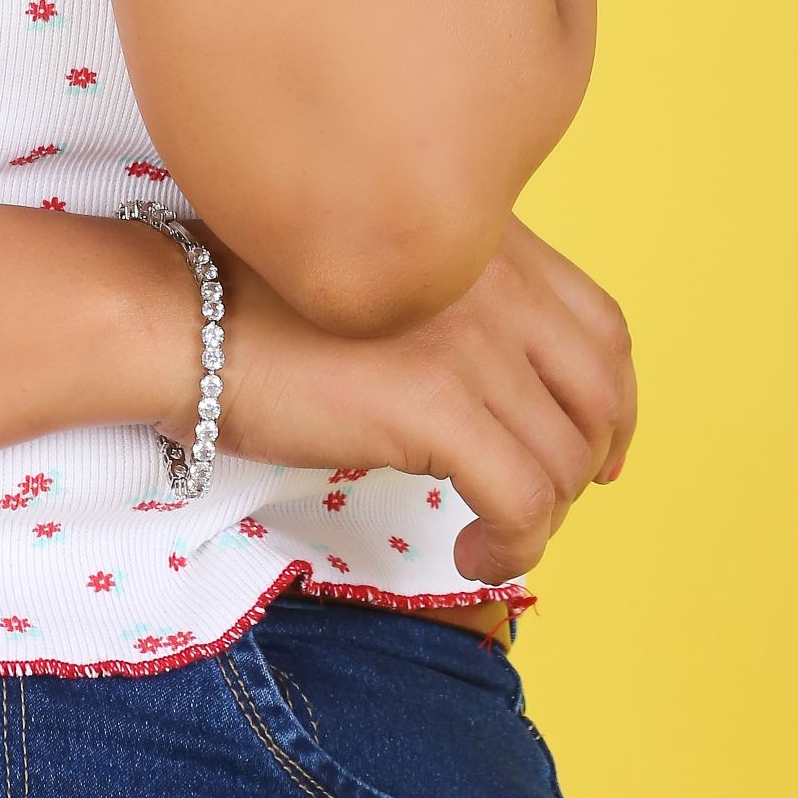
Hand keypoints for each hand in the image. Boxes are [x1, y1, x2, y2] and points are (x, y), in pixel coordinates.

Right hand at [160, 217, 636, 586]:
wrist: (183, 316)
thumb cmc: (251, 299)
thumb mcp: (374, 273)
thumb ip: (442, 297)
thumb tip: (488, 378)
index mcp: (481, 244)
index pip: (601, 323)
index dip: (614, 398)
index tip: (595, 445)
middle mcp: (492, 282)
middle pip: (601, 392)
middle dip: (592, 463)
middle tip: (553, 505)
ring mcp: (470, 342)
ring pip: (564, 460)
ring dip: (541, 518)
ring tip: (488, 537)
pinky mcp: (437, 406)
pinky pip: (523, 503)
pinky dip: (514, 546)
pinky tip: (467, 553)